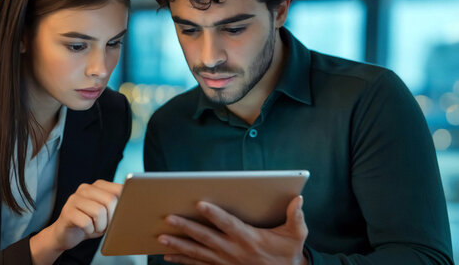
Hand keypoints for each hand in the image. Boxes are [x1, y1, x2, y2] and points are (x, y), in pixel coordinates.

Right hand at [29, 180, 121, 263]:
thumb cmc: (90, 223)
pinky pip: (86, 222)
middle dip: (111, 218)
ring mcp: (74, 198)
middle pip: (110, 200)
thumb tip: (131, 206)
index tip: (118, 216)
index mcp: (98, 185)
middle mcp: (85, 188)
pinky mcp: (67, 211)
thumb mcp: (107, 214)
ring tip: (95, 228)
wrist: (66, 235)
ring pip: (99, 212)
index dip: (122, 206)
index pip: (119, 189)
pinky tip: (85, 230)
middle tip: (106, 226)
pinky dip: (90, 230)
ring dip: (100, 226)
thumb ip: (117, 206)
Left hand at [158, 196, 307, 264]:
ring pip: (197, 252)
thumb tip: (298, 200)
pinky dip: (181, 260)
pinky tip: (167, 255)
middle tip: (169, 218)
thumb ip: (295, 217)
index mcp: (248, 238)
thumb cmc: (287, 253)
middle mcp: (233, 250)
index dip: (214, 214)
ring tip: (161, 237)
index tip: (200, 204)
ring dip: (178, 245)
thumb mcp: (295, 236)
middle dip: (186, 228)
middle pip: (205, 237)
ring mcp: (224, 262)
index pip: (228, 224)